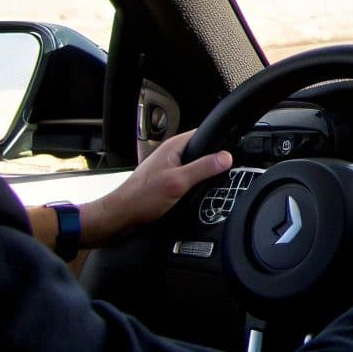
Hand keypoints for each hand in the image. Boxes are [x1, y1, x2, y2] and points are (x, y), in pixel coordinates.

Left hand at [82, 129, 230, 245]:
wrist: (119, 217)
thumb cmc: (140, 199)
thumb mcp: (178, 183)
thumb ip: (203, 168)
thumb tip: (226, 157)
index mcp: (173, 147)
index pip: (203, 133)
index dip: (219, 141)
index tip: (232, 150)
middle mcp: (170, 154)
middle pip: (202, 151)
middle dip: (213, 161)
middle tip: (223, 173)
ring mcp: (168, 168)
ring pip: (195, 166)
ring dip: (203, 175)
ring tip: (211, 185)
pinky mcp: (166, 181)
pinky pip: (188, 178)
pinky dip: (195, 185)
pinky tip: (197, 194)